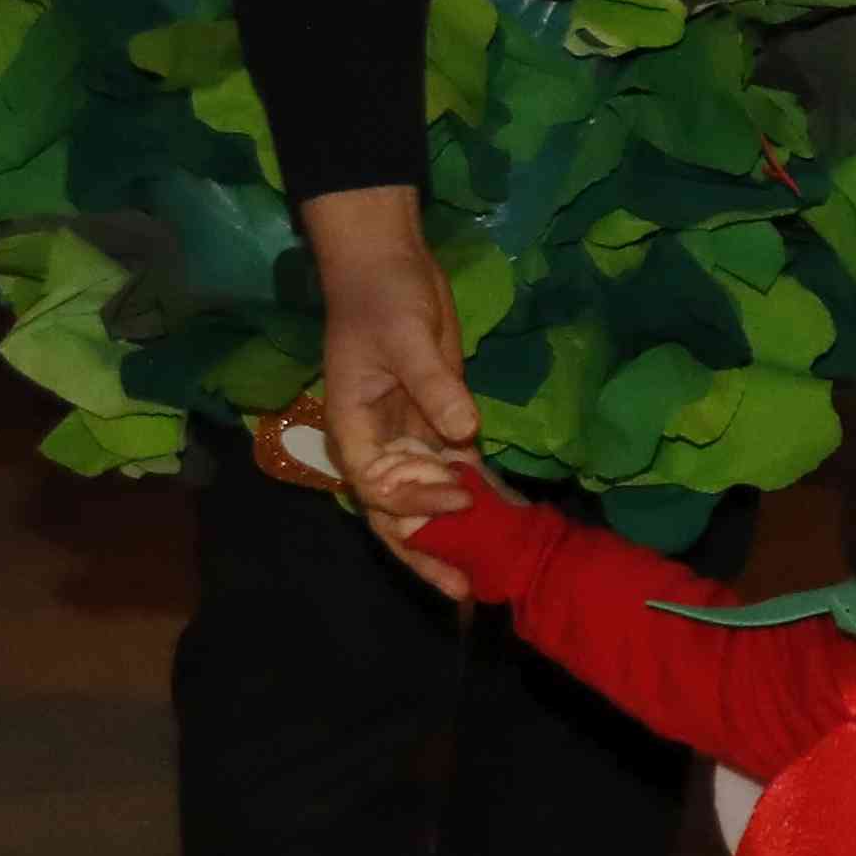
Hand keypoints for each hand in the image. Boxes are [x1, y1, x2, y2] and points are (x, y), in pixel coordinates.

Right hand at [298, 186, 483, 585]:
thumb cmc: (381, 299)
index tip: (460, 500)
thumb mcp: (405, 338)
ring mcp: (410, 434)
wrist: (389, 265)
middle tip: (464, 590)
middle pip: (396, 512)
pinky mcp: (440, 419)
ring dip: (453, 533)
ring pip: (427, 498)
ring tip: (487, 573)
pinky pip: (454, 468)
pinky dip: (473, 494)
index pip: (377, 488)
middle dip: (426, 552)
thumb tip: (463, 434)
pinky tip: (502, 523)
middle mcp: (379, 443)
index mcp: (353, 430)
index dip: (415, 505)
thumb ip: (434, 386)